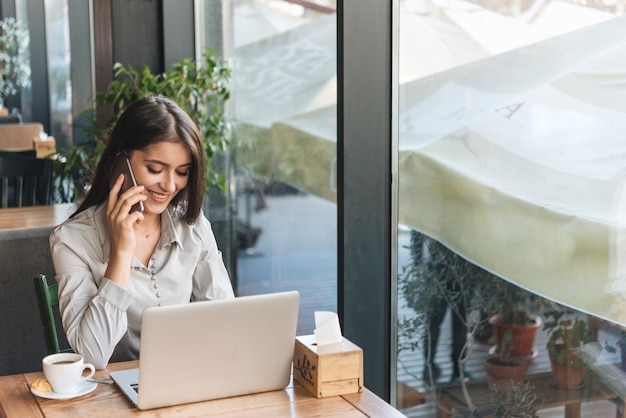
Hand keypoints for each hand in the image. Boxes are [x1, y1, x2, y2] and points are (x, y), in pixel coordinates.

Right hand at [104, 175, 146, 289]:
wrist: (121, 250)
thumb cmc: (123, 235)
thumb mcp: (121, 221)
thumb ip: (125, 212)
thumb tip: (135, 201)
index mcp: (109, 212)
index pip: (112, 194)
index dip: (117, 184)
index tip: (122, 176)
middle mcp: (111, 214)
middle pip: (122, 196)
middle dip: (132, 189)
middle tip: (141, 186)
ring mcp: (117, 219)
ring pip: (127, 202)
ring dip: (138, 198)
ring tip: (145, 197)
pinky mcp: (124, 225)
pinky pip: (135, 214)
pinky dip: (140, 215)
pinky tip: (140, 219)